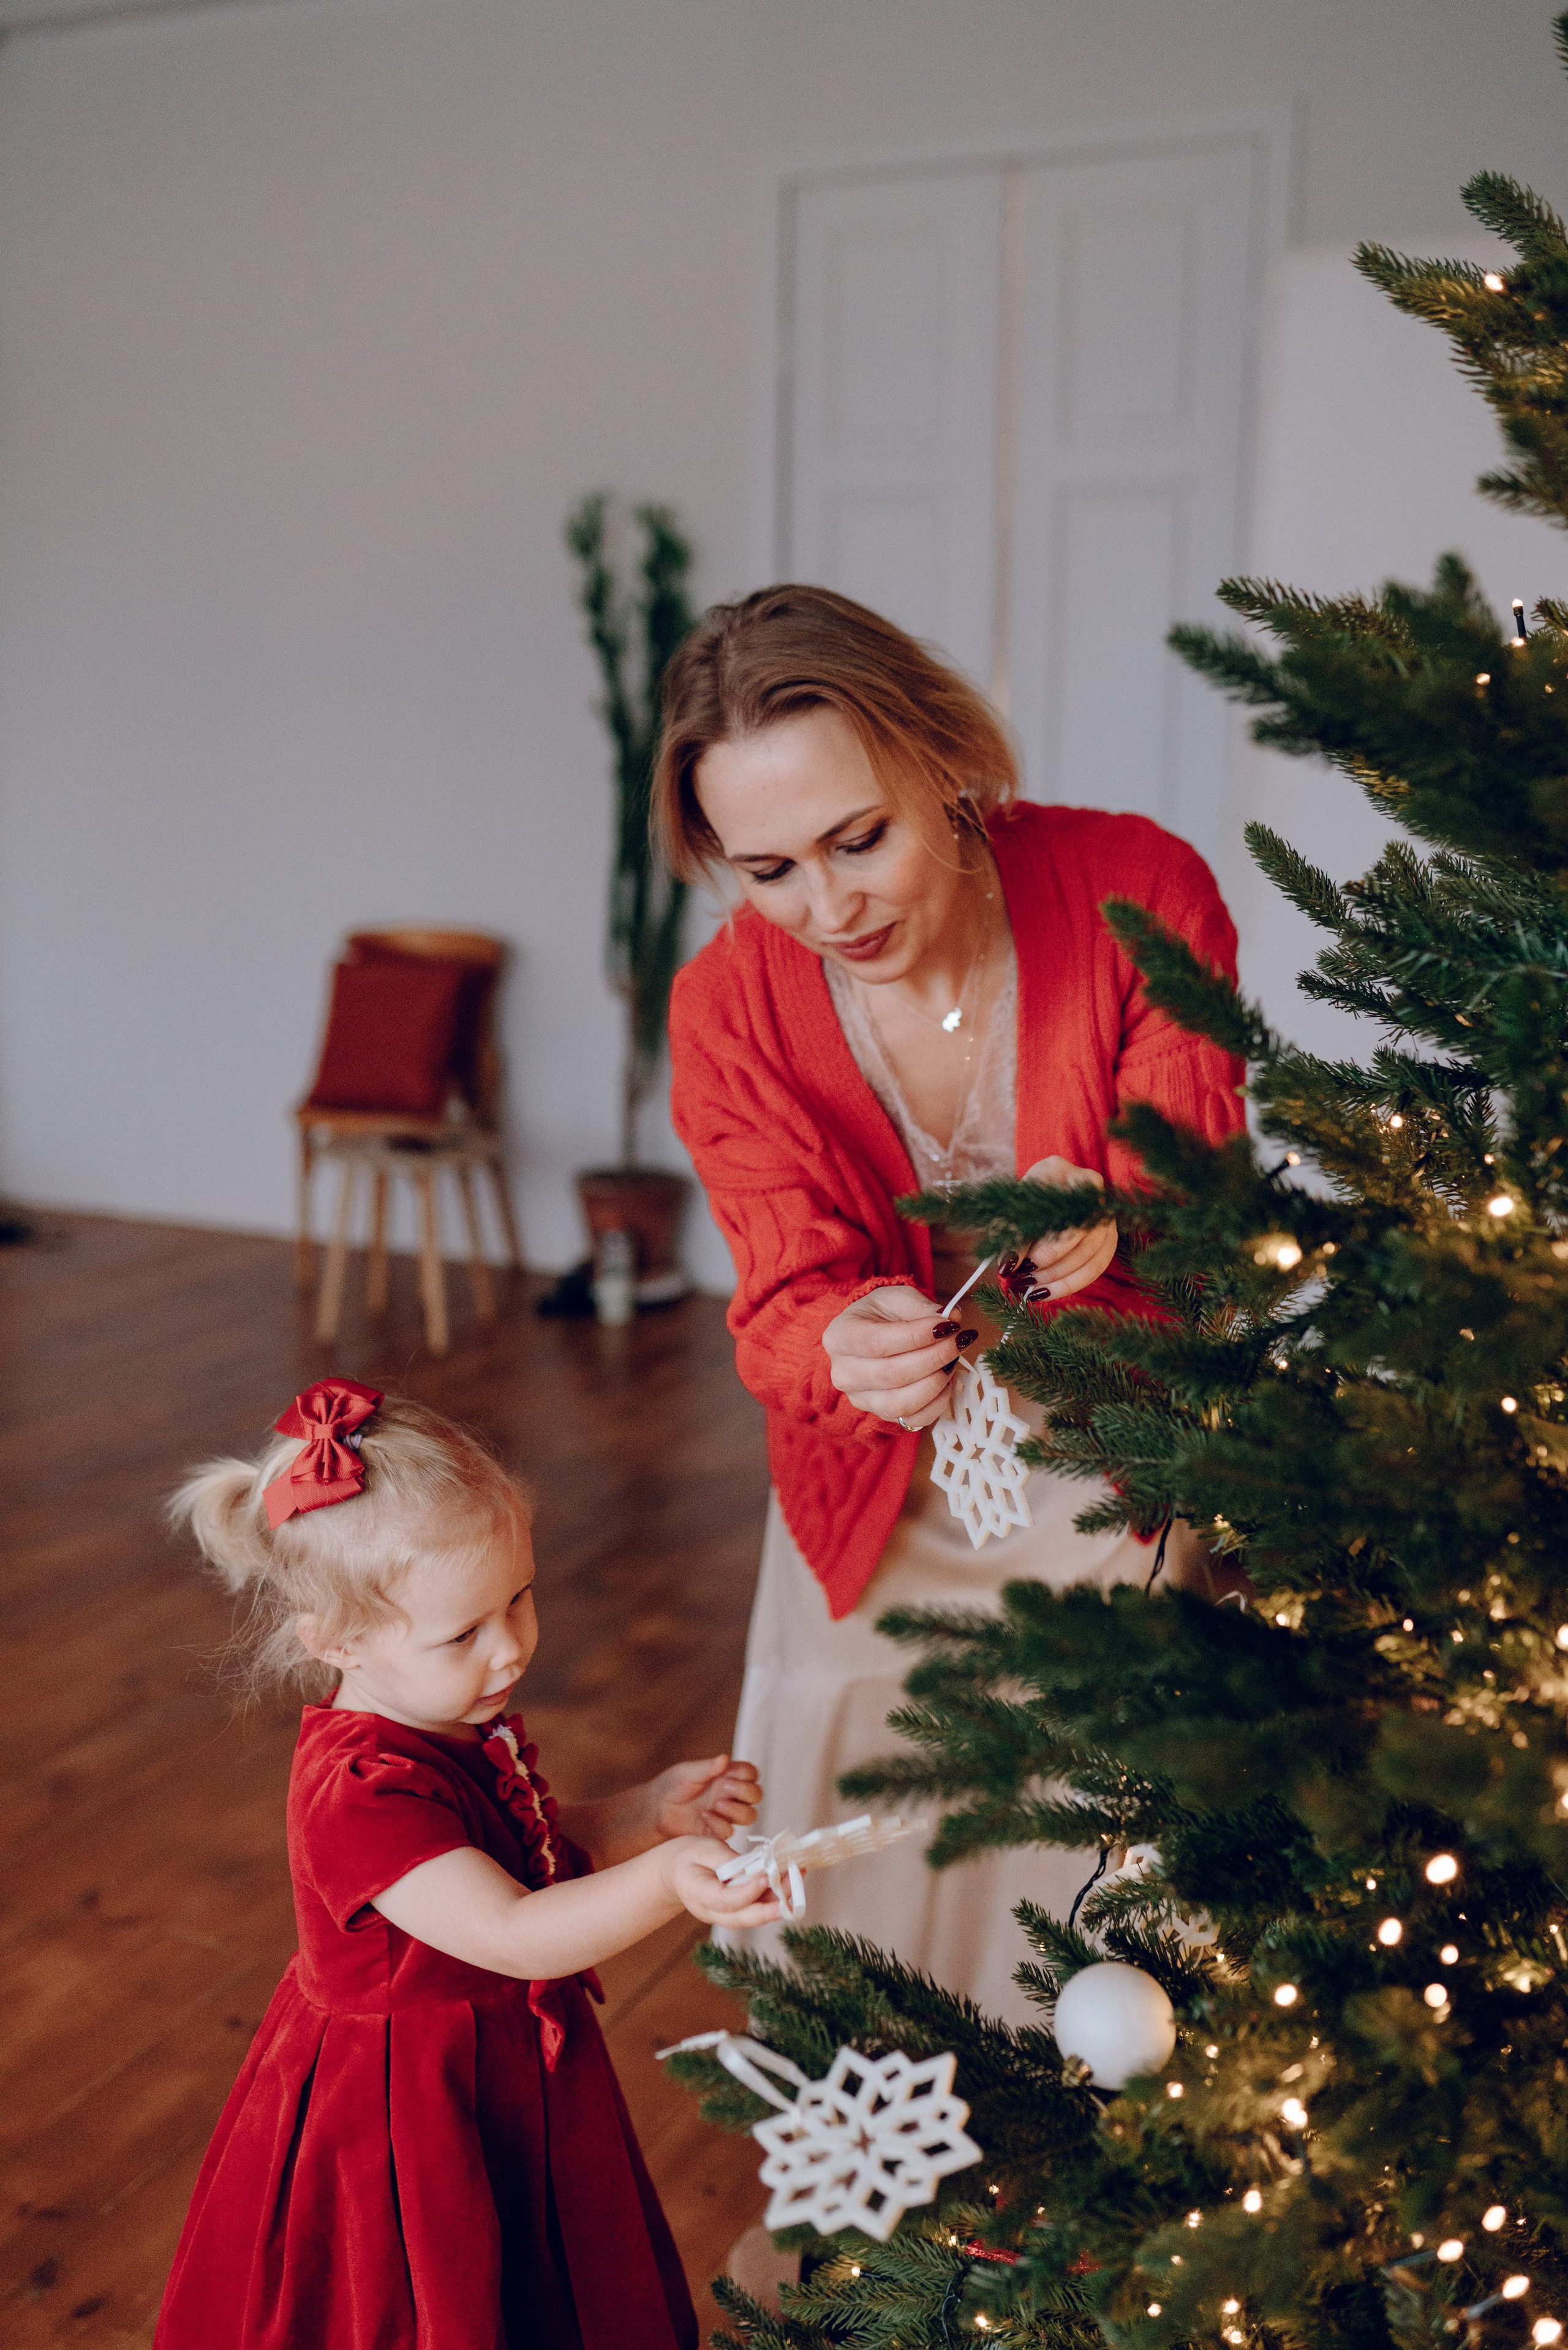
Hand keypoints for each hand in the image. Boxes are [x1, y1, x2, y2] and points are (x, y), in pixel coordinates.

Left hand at [649, 1753, 762, 1841]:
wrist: (656, 1808)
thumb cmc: (672, 1785)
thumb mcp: (689, 1771)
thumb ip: (709, 1767)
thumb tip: (725, 1758)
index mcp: (727, 1776)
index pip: (751, 1774)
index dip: (747, 1774)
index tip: (730, 1774)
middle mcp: (730, 1795)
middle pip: (756, 1795)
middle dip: (746, 1792)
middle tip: (726, 1788)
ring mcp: (725, 1814)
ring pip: (750, 1815)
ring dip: (737, 1810)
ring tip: (717, 1804)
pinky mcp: (716, 1831)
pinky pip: (729, 1831)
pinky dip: (719, 1824)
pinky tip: (704, 1817)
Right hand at [662, 1835, 782, 1929]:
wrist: (675, 1872)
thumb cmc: (687, 1857)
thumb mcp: (702, 1848)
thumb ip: (726, 1859)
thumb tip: (753, 1867)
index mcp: (698, 1895)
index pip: (726, 1900)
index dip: (747, 1892)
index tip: (766, 1877)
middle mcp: (713, 1912)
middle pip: (744, 1917)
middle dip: (771, 1907)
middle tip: (793, 1889)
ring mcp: (725, 1915)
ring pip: (754, 1915)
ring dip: (779, 1899)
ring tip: (798, 1876)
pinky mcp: (737, 1910)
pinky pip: (757, 1907)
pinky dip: (775, 1896)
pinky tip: (791, 1878)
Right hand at [821, 1284, 975, 1431]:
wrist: (871, 1334)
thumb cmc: (882, 1314)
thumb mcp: (897, 1298)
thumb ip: (922, 1307)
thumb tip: (951, 1318)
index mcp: (839, 1337)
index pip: (877, 1342)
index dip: (917, 1336)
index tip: (949, 1325)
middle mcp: (844, 1373)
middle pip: (892, 1374)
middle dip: (934, 1357)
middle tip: (959, 1340)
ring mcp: (860, 1399)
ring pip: (902, 1403)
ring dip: (936, 1382)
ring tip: (953, 1360)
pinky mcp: (881, 1414)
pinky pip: (913, 1419)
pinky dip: (937, 1403)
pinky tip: (948, 1381)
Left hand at [999, 1156, 1117, 1304]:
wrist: (1040, 1196)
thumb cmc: (1021, 1205)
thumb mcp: (1009, 1216)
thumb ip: (1010, 1238)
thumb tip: (1007, 1268)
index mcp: (1056, 1171)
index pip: (1055, 1210)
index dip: (1040, 1243)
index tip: (1018, 1265)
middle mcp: (1088, 1185)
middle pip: (1079, 1233)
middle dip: (1050, 1263)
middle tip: (1025, 1278)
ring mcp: (1104, 1210)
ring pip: (1092, 1253)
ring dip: (1060, 1277)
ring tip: (1032, 1289)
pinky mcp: (1110, 1233)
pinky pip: (1098, 1265)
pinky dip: (1071, 1283)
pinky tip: (1047, 1292)